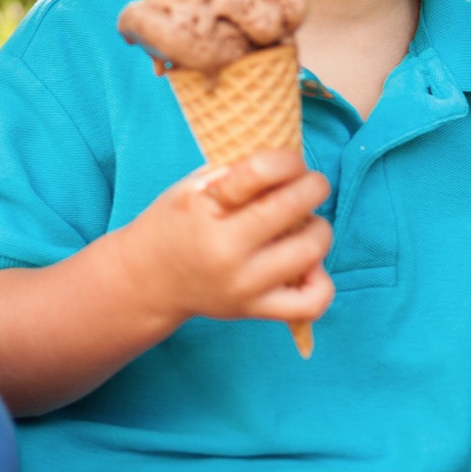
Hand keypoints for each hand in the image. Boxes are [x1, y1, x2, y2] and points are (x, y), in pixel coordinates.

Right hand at [113, 149, 333, 329]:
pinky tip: (309, 264)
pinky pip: (311, 303)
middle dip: (313, 187)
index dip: (288, 160)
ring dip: (319, 229)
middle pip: (294, 209)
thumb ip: (235, 172)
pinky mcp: (255, 310)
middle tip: (310, 184)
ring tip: (305, 223)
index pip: (261, 172)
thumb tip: (287, 161)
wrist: (149, 280)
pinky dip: (321, 281)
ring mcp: (244, 285)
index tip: (292, 160)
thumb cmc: (175, 225)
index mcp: (206, 211)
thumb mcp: (191, 188)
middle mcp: (226, 251)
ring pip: (311, 253)